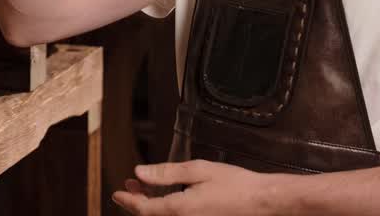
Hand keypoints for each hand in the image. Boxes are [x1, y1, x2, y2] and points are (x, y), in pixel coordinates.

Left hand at [111, 160, 276, 215]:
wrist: (263, 202)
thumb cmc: (234, 184)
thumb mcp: (198, 170)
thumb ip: (166, 173)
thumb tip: (140, 173)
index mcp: (180, 210)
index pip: (143, 209)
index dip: (128, 200)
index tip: (116, 193)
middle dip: (137, 203)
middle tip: (129, 187)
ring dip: (151, 206)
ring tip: (145, 188)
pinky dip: (166, 210)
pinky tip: (167, 197)